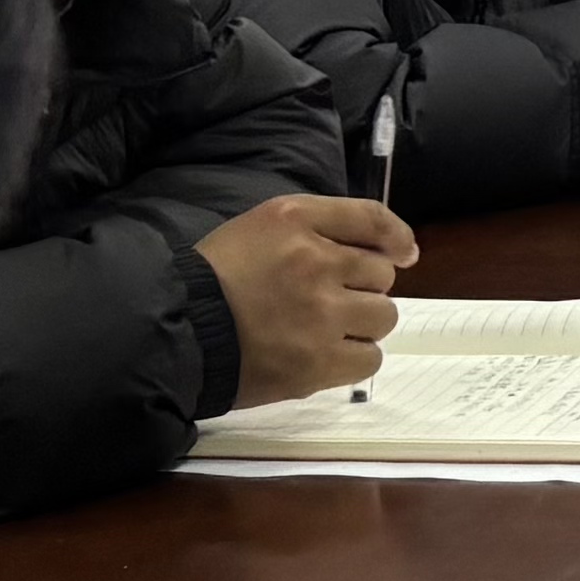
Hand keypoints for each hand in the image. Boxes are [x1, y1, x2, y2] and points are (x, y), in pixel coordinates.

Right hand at [196, 193, 415, 404]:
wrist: (176, 334)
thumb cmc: (217, 279)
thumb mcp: (260, 228)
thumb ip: (323, 227)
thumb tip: (401, 252)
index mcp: (294, 221)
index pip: (371, 218)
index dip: (396, 238)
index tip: (402, 254)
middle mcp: (314, 262)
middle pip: (381, 274)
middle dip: (361, 286)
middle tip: (326, 299)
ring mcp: (319, 315)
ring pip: (383, 316)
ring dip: (362, 323)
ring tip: (324, 328)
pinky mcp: (317, 362)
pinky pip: (370, 357)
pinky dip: (354, 357)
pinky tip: (323, 354)